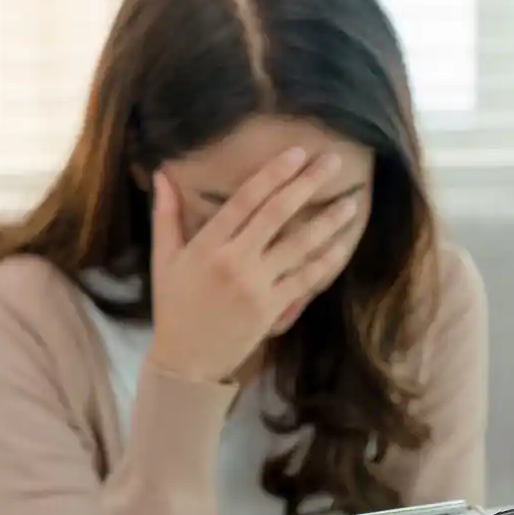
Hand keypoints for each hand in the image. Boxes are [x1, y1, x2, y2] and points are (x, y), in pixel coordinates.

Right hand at [146, 148, 358, 381]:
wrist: (186, 360)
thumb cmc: (174, 306)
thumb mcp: (163, 259)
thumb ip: (166, 215)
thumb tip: (163, 174)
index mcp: (207, 245)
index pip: (245, 201)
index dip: (273, 174)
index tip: (297, 153)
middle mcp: (235, 261)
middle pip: (277, 214)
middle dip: (307, 185)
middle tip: (332, 162)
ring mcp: (257, 286)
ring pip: (299, 246)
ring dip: (328, 222)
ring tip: (350, 202)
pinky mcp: (273, 309)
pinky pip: (305, 280)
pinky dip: (326, 262)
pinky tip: (343, 245)